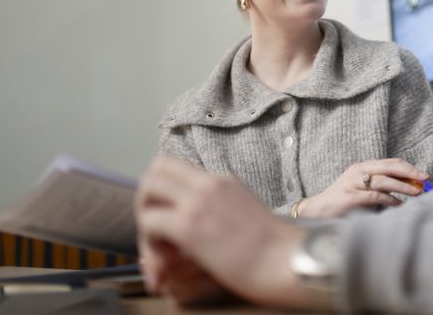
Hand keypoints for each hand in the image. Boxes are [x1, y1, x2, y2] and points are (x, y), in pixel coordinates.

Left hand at [135, 155, 309, 307]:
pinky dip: (149, 243)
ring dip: (145, 219)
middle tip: (156, 231)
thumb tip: (204, 226)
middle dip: (147, 199)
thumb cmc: (274, 250)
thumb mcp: (249, 215)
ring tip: (160, 249)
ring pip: (147, 190)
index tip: (169, 219)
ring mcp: (199, 202)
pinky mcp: (189, 226)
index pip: (179, 168)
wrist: (286, 261)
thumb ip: (225, 210)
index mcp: (225, 182)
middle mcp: (210, 184)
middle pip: (156, 168)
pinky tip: (167, 263)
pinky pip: (149, 222)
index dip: (164, 192)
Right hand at [298, 158, 429, 217]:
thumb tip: (408, 188)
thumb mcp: (362, 188)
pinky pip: (376, 196)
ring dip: (403, 186)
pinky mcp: (351, 197)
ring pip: (385, 180)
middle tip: (425, 179)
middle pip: (390, 166)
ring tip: (417, 192)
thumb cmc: (343, 201)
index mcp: (363, 166)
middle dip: (410, 172)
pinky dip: (390, 199)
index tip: (423, 175)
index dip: (408, 167)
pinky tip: (399, 204)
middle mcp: (359, 171)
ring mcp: (354, 183)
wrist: (317, 210)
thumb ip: (381, 186)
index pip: (391, 162)